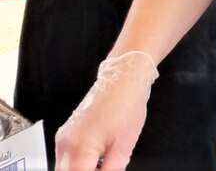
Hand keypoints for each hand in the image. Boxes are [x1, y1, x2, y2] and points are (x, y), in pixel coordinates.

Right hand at [55, 51, 158, 170]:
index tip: (105, 170)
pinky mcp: (65, 132)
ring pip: (62, 168)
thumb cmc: (126, 107)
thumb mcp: (124, 146)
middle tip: (102, 168)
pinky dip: (76, 163)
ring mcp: (62, 138)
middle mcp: (64, 145)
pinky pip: (64, 157)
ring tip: (101, 164)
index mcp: (79, 151)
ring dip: (79, 169)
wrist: (123, 79)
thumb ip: (111, 170)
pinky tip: (95, 159)